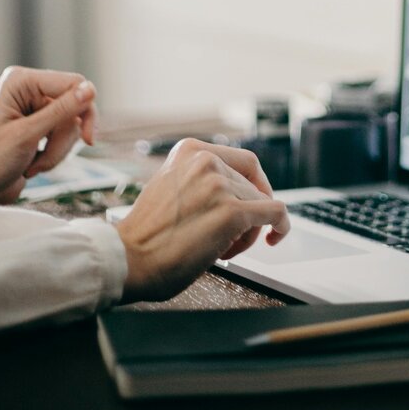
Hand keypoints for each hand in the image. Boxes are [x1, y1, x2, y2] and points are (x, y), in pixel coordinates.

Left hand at [0, 66, 97, 205]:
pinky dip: (56, 154)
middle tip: (46, 158)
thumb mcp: (26, 135)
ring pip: (73, 124)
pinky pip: (67, 136)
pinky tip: (34, 164)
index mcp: (22, 81)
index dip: (85, 109)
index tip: (88, 139)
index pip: (73, 83)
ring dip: (57, 151)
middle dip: (63, 139)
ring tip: (33, 165)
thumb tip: (90, 90)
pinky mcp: (44, 124)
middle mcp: (31, 89)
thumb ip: (60, 112)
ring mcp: (38, 107)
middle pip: (76, 106)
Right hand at [116, 139, 289, 302]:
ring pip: (262, 203)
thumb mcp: (170, 186)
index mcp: (190, 150)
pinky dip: (281, 226)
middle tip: (231, 238)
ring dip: (249, 230)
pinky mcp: (232, 212)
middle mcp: (206, 160)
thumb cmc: (146, 234)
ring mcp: (220, 184)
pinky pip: (275, 214)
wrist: (127, 259)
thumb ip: (199, 180)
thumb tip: (234, 189)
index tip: (254, 200)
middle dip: (247, 213)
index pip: (243, 161)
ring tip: (224, 250)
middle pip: (253, 185)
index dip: (254, 184)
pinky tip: (275, 237)